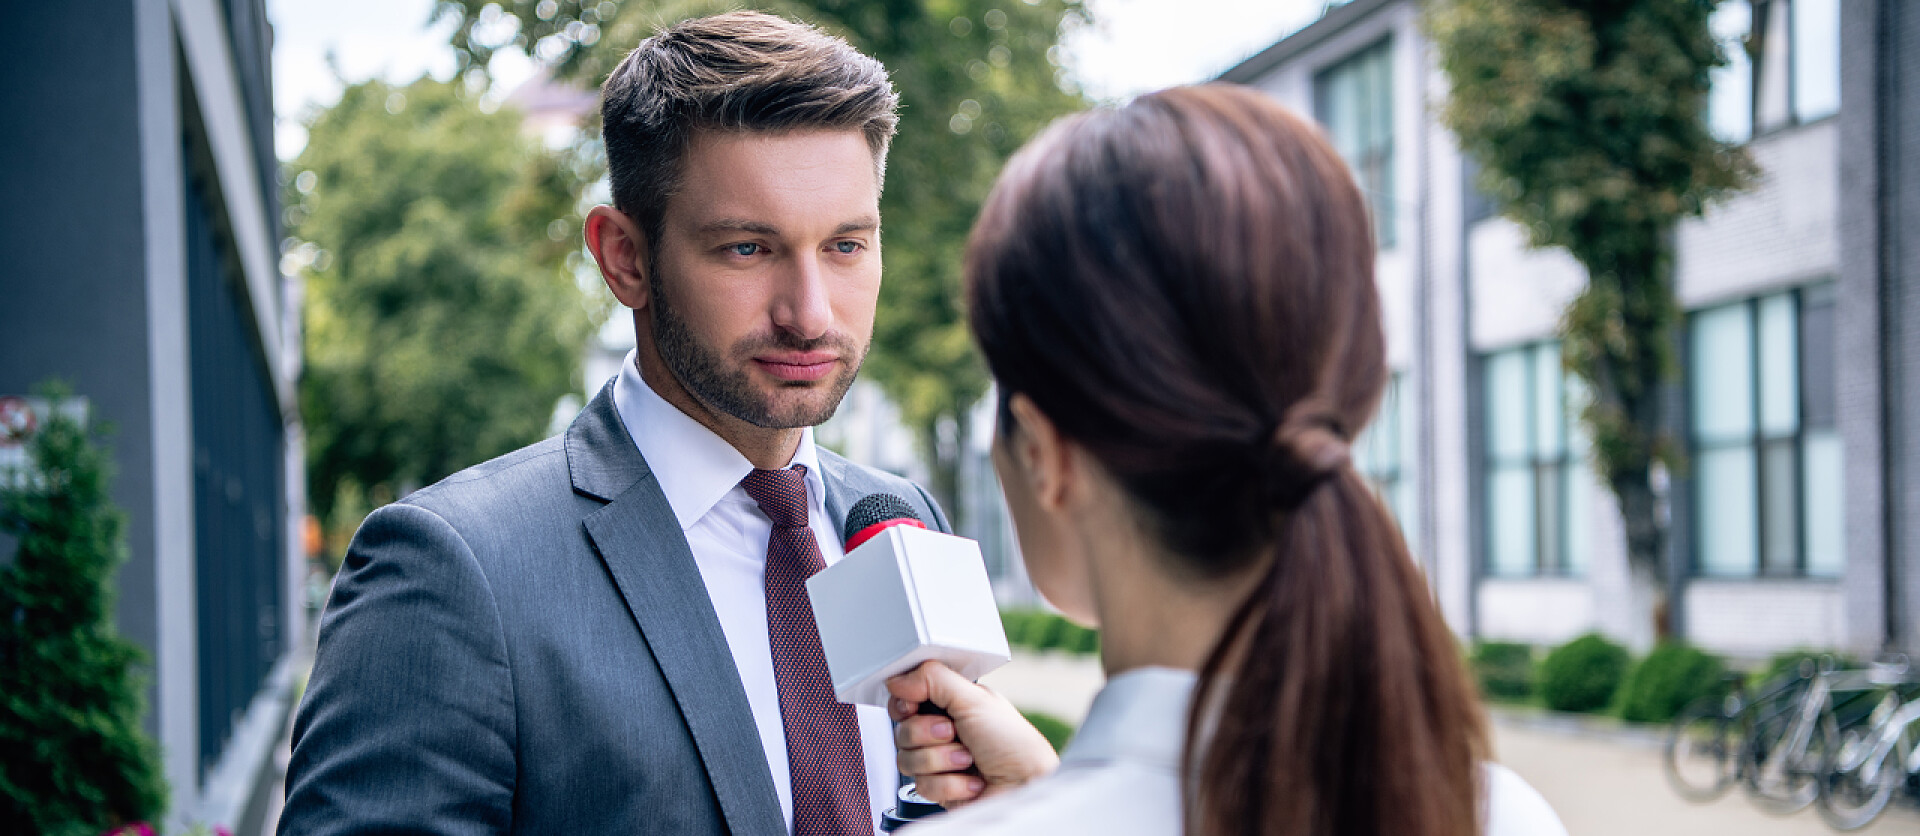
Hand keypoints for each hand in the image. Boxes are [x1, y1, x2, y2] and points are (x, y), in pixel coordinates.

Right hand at [886, 660, 1060, 807]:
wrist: (1026, 787)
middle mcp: (942, 731)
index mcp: (950, 704)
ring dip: (942, 760)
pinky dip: (950, 784)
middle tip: (953, 733)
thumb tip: (898, 680)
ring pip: (907, 760)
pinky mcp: (940, 789)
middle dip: (929, 734)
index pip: (905, 699)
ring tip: (968, 759)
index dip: (905, 704)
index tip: (915, 706)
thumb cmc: (1014, 744)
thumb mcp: (974, 699)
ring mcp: (940, 762)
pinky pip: (922, 786)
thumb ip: (933, 679)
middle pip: (901, 730)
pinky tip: (971, 781)